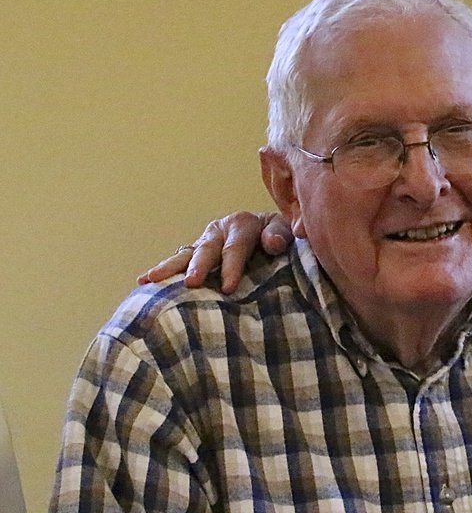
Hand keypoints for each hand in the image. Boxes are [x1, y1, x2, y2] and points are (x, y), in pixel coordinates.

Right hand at [137, 211, 294, 293]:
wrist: (274, 232)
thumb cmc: (281, 236)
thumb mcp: (286, 231)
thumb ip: (280, 235)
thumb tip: (272, 242)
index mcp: (243, 224)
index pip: (236, 248)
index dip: (232, 267)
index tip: (228, 288)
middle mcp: (220, 230)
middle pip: (207, 250)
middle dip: (199, 267)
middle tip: (191, 283)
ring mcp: (206, 241)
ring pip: (186, 254)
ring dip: (169, 268)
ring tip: (150, 280)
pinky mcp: (197, 253)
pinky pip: (179, 262)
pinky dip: (162, 271)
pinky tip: (143, 282)